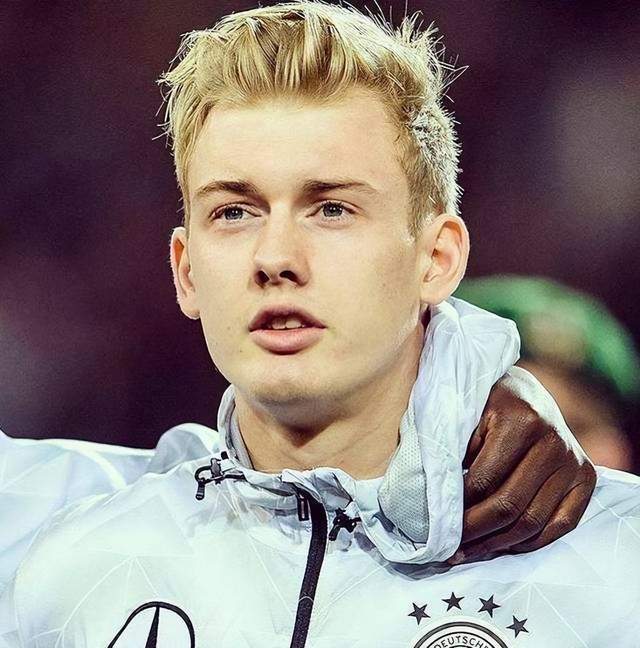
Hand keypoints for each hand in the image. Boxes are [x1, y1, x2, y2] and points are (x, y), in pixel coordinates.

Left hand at [450, 366, 595, 563]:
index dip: (458, 507)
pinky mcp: (586, 477)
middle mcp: (553, 441)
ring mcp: (573, 461)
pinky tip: (500, 546)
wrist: (522, 390)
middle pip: (509, 505)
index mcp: (521, 420)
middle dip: (474, 531)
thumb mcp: (464, 415)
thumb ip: (453, 452)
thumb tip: (439, 504)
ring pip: (533, 522)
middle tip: (447, 547)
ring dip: (496, 544)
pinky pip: (560, 525)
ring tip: (466, 552)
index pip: (484, 481)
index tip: (436, 522)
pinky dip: (528, 542)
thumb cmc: (483, 403)